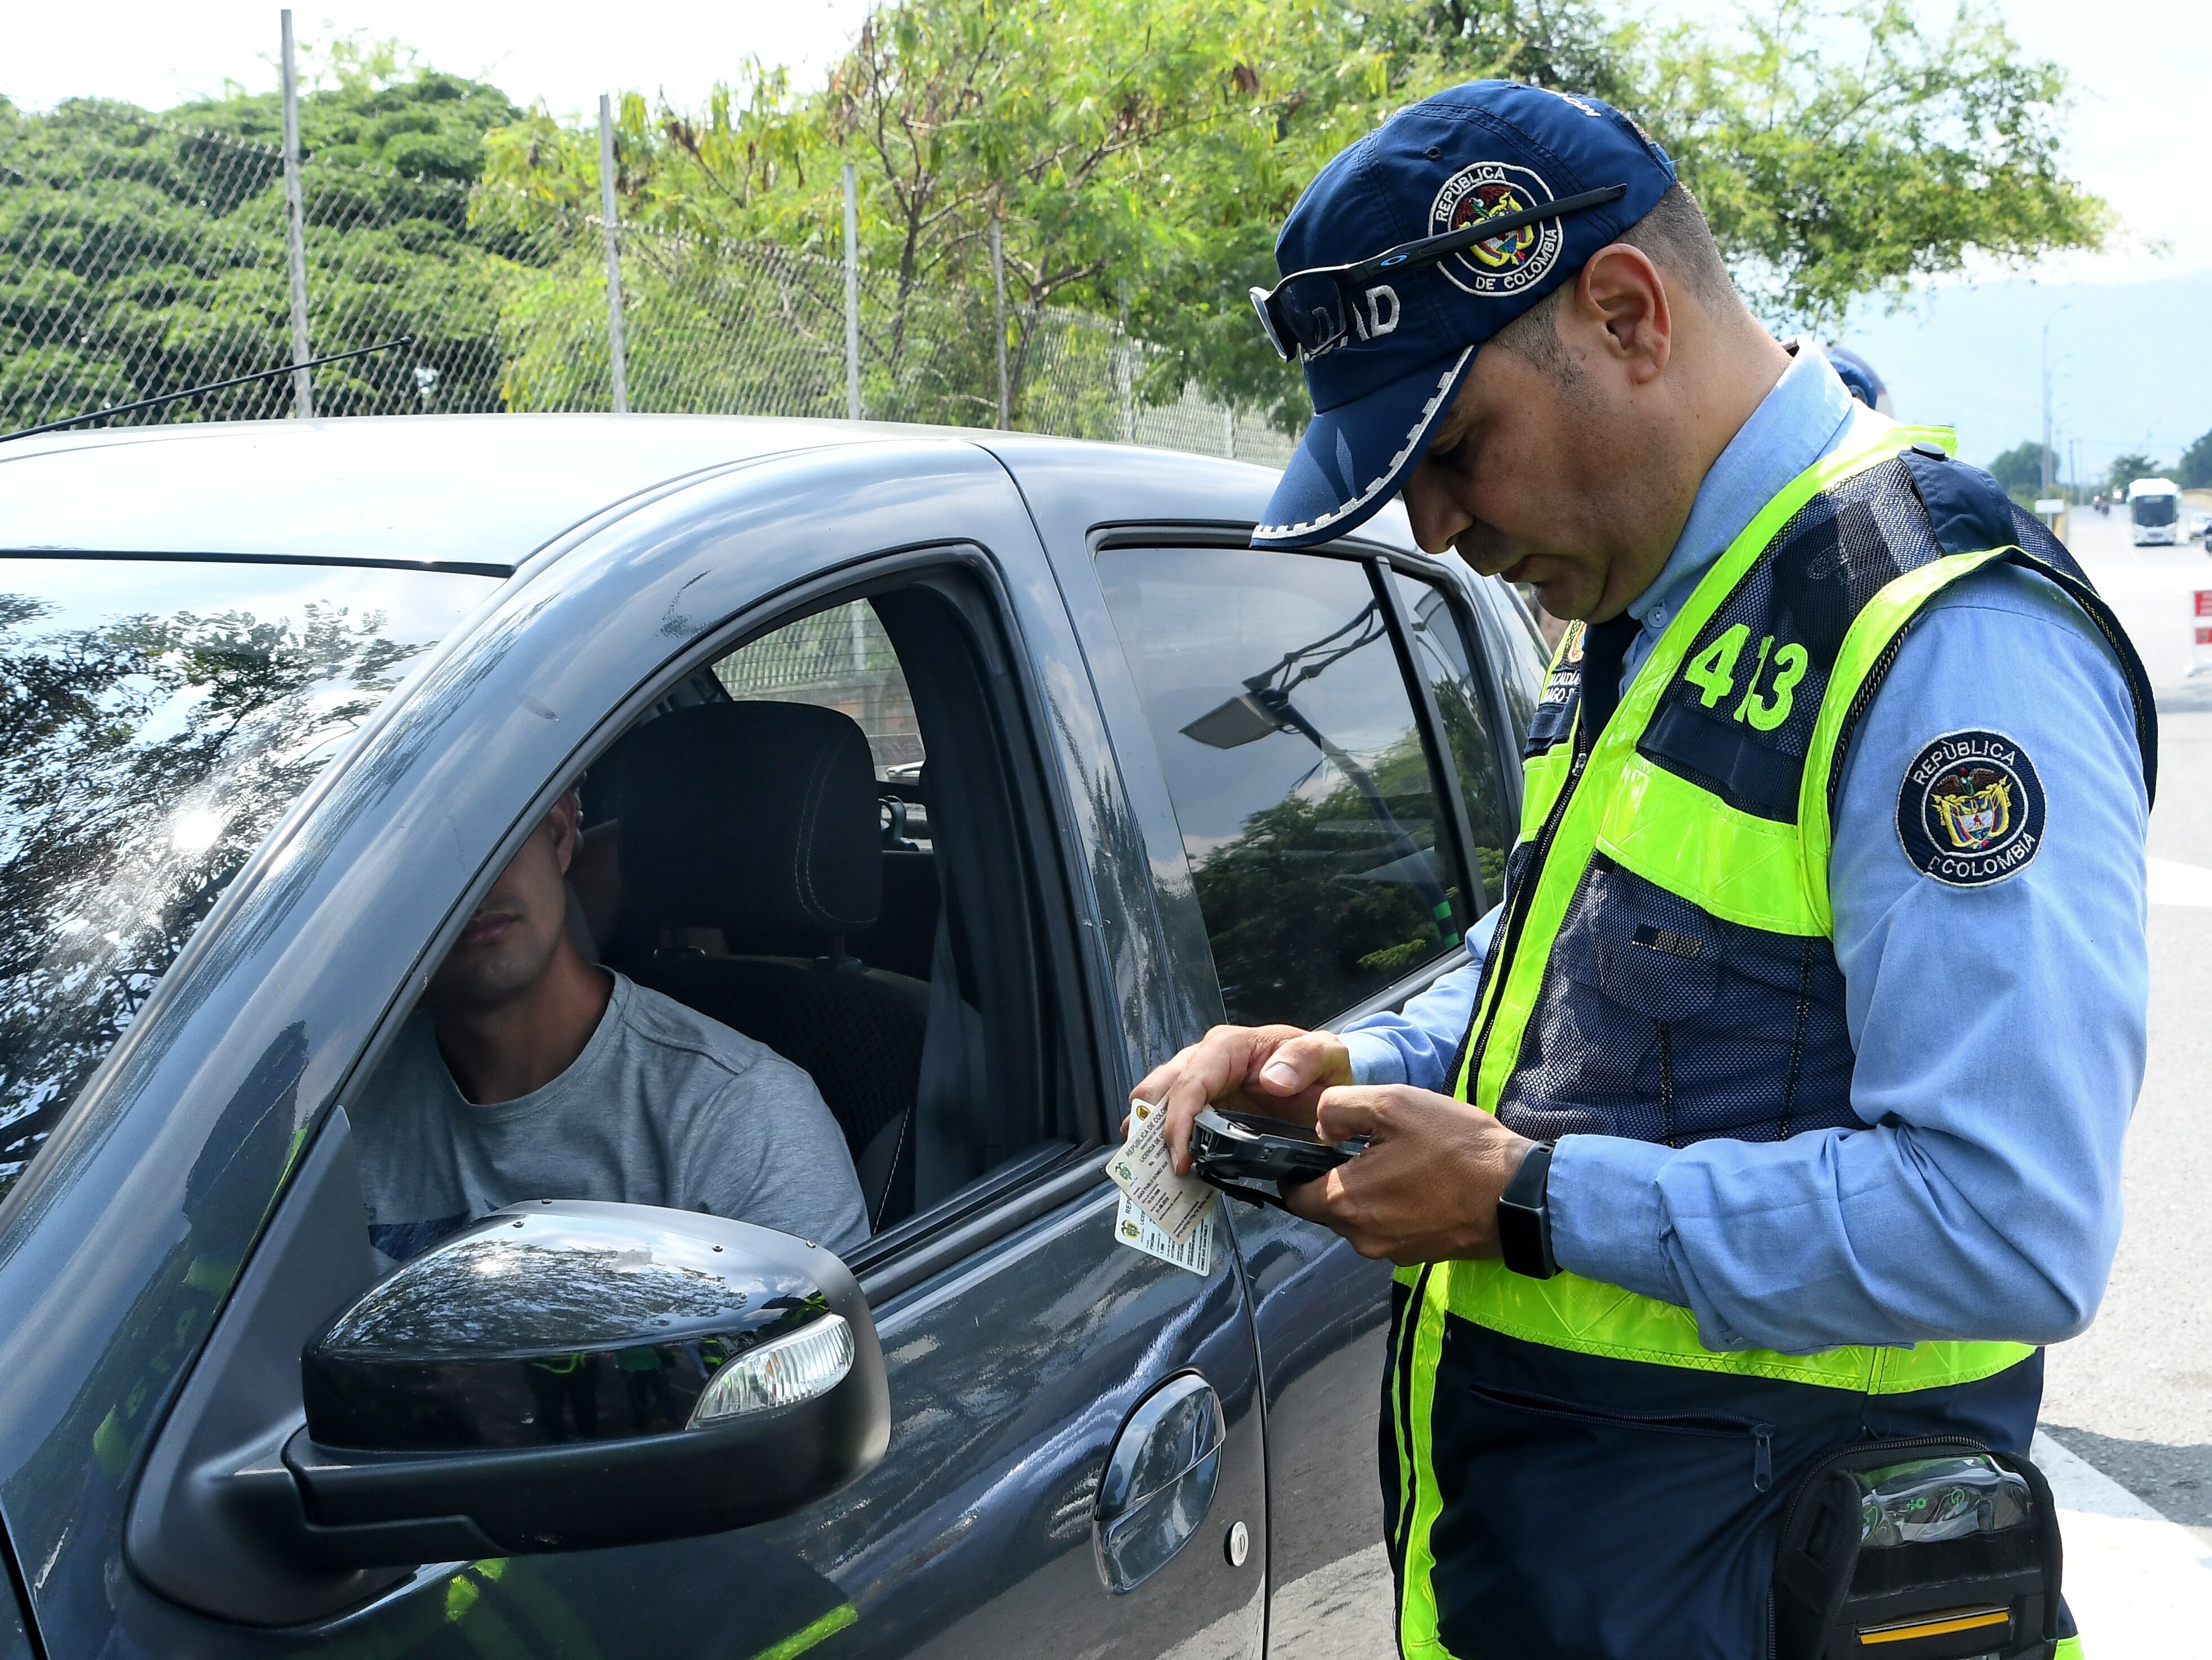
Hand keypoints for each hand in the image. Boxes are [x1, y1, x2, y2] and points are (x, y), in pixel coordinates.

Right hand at [1131, 1024, 1353, 1174]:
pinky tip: (1170, 1170)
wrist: (1323, 1078)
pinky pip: (1172, 1121)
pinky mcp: (1200, 1104)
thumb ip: (1304, 1060)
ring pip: (1156, 1104)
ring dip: (1151, 1139)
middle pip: (1159, 1090)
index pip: (1191, 1082)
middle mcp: (1204, 1059)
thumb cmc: (1321, 1064)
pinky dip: (1164, 1144)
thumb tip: (1271, 1080)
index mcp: (1228, 1046)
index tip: (1182, 1160)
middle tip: (1158, 1170)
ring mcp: (1198, 1082)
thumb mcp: (1326, 1054)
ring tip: (1155, 1175)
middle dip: (1151, 1130)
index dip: (1179, 1121)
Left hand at [1280, 1085, 1535, 1263]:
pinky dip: (1396, 1207)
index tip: (1318, 1146)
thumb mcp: (1392, 1103)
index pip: (1294, 1195)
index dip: (1298, 1168)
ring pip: (1360, 1218)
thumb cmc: (1455, 1146)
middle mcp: (1361, 1238)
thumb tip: (1319, 1126)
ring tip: (1401, 1160)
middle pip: (1327, 1207)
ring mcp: (1392, 1252)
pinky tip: (1421, 1181)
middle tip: (1368, 1146)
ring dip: (1370, 1191)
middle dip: (1338, 1177)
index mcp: (1344, 1203)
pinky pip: (1390, 1228)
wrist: (1520, 1194)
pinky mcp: (1419, 1255)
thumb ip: (1340, 1108)